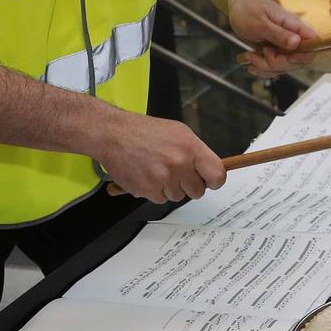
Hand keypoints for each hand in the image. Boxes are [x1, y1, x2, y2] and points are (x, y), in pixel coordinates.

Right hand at [93, 111, 225, 202]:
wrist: (114, 135)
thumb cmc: (145, 131)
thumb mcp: (179, 132)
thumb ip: (197, 152)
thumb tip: (209, 169)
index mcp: (191, 148)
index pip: (217, 175)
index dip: (215, 181)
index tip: (210, 181)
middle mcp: (178, 165)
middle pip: (198, 192)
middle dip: (190, 185)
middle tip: (179, 173)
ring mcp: (162, 179)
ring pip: (177, 196)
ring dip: (170, 188)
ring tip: (159, 169)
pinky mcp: (147, 190)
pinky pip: (160, 199)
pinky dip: (155, 191)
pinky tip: (148, 175)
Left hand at [226, 0, 317, 76]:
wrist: (238, 6)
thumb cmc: (248, 9)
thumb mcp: (260, 22)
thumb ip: (279, 34)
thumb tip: (297, 42)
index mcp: (293, 25)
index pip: (313, 42)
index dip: (303, 55)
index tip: (286, 57)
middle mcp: (292, 36)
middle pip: (298, 60)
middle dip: (277, 63)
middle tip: (263, 52)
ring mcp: (284, 46)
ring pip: (285, 66)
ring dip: (265, 66)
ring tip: (251, 55)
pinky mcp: (275, 52)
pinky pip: (275, 68)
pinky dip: (262, 69)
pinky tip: (252, 61)